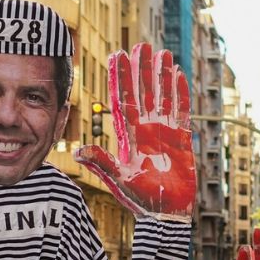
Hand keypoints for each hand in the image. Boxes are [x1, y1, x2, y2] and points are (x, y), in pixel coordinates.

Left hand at [75, 43, 194, 221]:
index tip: (117, 55)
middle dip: (142, 69)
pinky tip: (178, 76)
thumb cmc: (140, 200)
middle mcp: (146, 129)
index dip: (120, 78)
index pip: (123, 100)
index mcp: (129, 136)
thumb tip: (77, 151)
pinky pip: (182, 112)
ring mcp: (165, 133)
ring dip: (162, 76)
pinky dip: (181, 95)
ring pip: (163, 97)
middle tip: (140, 45)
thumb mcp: (118, 180)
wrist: (165, 214)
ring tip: (162, 53)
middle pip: (143, 92)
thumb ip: (101, 163)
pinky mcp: (182, 140)